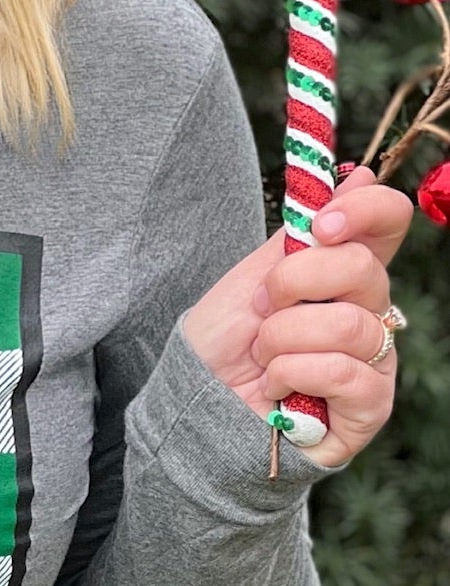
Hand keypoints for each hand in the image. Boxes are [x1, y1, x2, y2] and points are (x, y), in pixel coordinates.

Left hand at [182, 164, 413, 468]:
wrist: (197, 409)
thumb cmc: (222, 347)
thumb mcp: (250, 279)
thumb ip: (299, 234)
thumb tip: (354, 175)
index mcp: (342, 275)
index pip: (388, 224)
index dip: (366, 211)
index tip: (320, 225)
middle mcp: (369, 312)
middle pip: (364, 269)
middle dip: (294, 284)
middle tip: (262, 308)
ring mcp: (374, 360)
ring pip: (349, 324)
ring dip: (284, 338)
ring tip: (263, 357)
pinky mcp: (370, 406)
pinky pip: (349, 373)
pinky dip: (296, 374)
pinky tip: (278, 389)